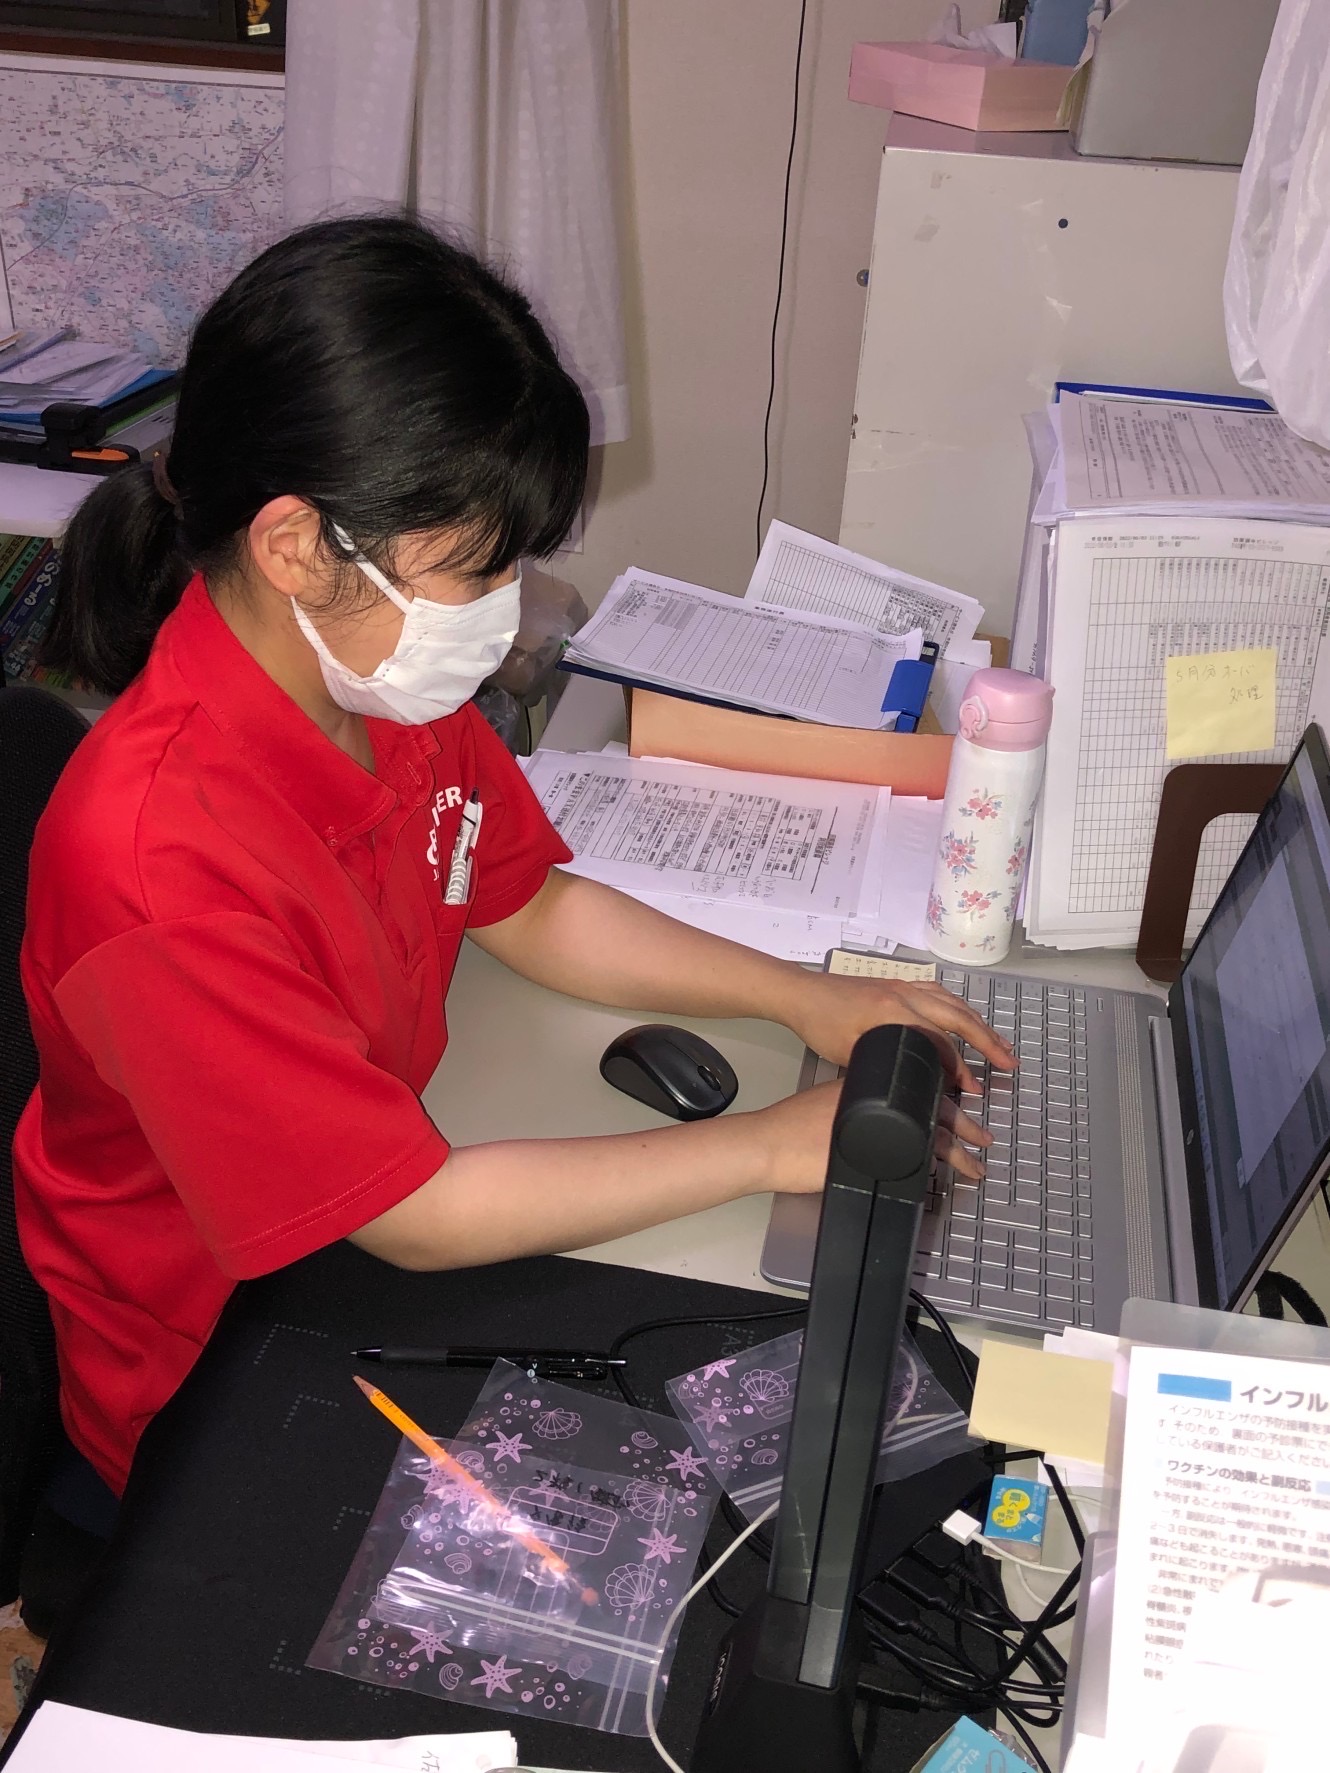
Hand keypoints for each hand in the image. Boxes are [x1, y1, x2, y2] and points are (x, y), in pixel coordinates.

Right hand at [751, 1070, 990, 1191]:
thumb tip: (868, 1123)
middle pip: (935, 1107)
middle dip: (963, 1123)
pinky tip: (954, 1173)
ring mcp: (883, 1123)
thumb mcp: (826, 1105)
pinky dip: (945, 1163)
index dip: (941, 1100)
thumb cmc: (789, 1131)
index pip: (917, 1089)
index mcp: (871, 1085)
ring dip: (962, 1147)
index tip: (956, 1110)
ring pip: (938, 1130)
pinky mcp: (881, 1148)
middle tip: (982, 1136)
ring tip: (977, 1163)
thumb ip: (850, 1107)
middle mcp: (882, 1099)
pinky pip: (925, 1154)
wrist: (771, 1143)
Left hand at [782, 972, 1016, 1180]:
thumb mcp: (851, 1054)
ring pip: (952, 1002)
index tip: (973, 1089)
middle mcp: (907, 995)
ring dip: (978, 1022)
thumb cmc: (822, 1025)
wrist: (802, 993)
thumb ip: (885, 1066)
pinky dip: (958, 1007)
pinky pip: (939, 993)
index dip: (959, 1068)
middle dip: (988, 1041)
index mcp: (896, 1013)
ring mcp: (904, 986)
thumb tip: (915, 1086)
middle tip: (1009, 1062)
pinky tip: (964, 1017)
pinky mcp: (897, 985)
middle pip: (959, 1017)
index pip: (941, 1042)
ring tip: (997, 1043)